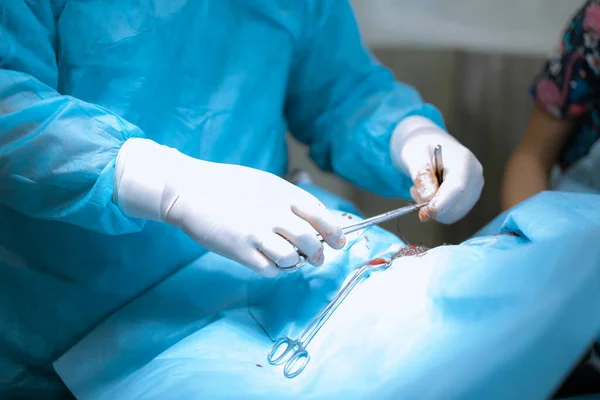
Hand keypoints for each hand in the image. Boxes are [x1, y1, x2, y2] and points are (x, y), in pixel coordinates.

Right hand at [113, 139, 345, 276]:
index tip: (339, 242)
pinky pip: (269, 270)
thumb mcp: (265, 182)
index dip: (334, 232)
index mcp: (283, 194)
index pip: (321, 216)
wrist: (189, 190)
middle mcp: (274, 213)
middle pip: (311, 241)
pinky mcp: (241, 251)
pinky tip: (264, 260)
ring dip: (294, 262)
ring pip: (292, 259)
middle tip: (316, 257)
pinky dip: (273, 269)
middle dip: (318, 254)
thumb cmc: (227, 185)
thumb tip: (315, 219)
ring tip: (286, 258)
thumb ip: (289, 199)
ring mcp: (258, 233)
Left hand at [390, 116, 483, 223]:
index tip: (423, 214)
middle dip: (432, 206)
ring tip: (423, 188)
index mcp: (463, 162)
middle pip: (456, 207)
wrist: (430, 143)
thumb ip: (421, 176)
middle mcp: (475, 176)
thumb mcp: (413, 155)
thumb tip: (428, 198)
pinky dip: (439, 209)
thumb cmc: (420, 147)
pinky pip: (453, 214)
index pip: (456, 189)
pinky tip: (432, 193)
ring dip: (433, 208)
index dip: (440, 205)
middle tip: (415, 190)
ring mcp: (476, 188)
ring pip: (453, 214)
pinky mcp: (471, 197)